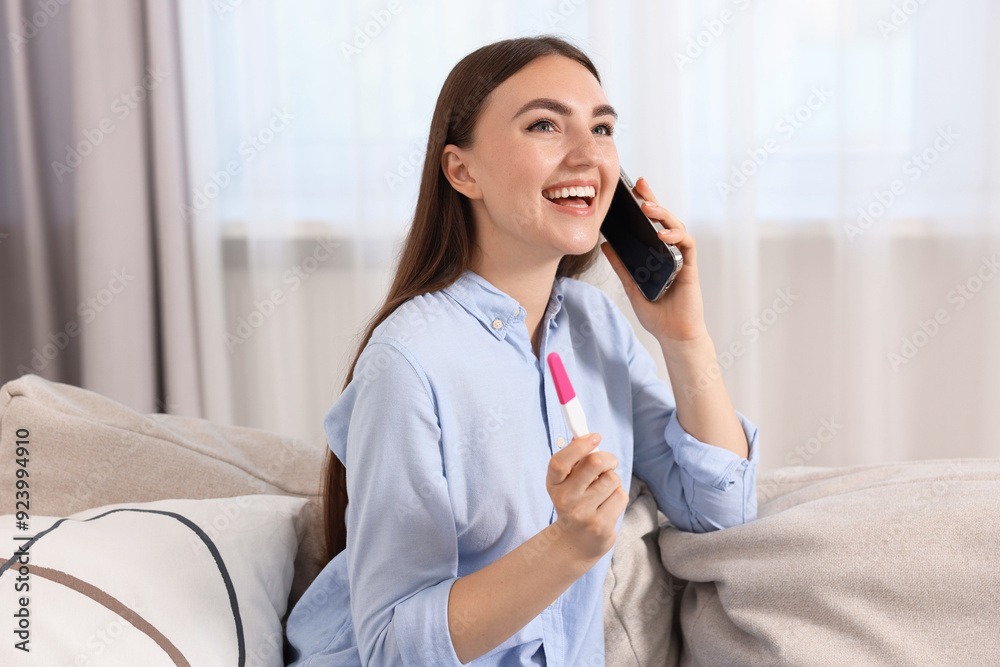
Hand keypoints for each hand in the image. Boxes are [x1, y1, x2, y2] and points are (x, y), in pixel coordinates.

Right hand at [546, 433, 627, 562]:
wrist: (575, 542)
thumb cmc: (574, 503)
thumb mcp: (566, 482)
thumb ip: (575, 460)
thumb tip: (584, 435)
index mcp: (553, 484)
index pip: (560, 462)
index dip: (579, 445)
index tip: (595, 437)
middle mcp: (564, 499)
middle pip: (594, 464)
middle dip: (608, 458)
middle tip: (609, 463)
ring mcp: (582, 514)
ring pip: (612, 480)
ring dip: (613, 481)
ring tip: (604, 491)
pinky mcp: (600, 526)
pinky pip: (620, 496)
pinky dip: (619, 496)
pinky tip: (608, 505)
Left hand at [600, 176, 708, 342]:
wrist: (673, 334)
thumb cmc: (656, 313)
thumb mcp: (631, 286)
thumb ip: (621, 265)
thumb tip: (605, 244)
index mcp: (656, 254)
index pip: (650, 224)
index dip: (644, 204)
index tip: (631, 188)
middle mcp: (669, 252)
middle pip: (663, 219)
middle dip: (652, 200)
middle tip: (639, 186)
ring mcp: (680, 258)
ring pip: (676, 227)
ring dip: (662, 215)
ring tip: (647, 208)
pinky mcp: (690, 267)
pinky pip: (686, 244)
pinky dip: (676, 236)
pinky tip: (662, 235)